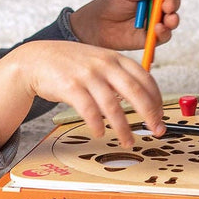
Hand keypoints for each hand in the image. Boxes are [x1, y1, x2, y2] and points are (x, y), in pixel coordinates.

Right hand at [0, 40, 165, 148]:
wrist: (36, 59)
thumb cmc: (71, 63)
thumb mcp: (99, 60)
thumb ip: (119, 74)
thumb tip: (143, 97)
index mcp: (115, 57)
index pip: (145, 78)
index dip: (156, 99)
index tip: (161, 115)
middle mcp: (104, 64)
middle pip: (135, 91)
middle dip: (150, 114)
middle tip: (157, 130)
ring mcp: (87, 75)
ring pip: (113, 106)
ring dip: (123, 127)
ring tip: (128, 141)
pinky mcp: (70, 87)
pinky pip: (88, 110)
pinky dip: (96, 124)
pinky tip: (99, 133)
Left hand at [68, 0, 180, 51]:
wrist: (96, 25)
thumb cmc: (109, 4)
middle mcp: (156, 6)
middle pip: (173, 2)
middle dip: (173, 3)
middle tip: (166, 5)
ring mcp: (155, 21)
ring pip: (172, 20)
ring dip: (173, 18)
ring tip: (167, 18)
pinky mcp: (151, 37)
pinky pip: (164, 36)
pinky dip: (164, 32)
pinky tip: (158, 28)